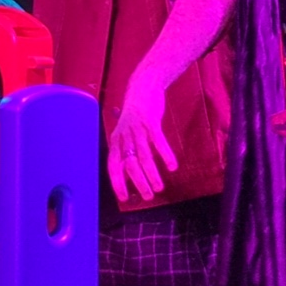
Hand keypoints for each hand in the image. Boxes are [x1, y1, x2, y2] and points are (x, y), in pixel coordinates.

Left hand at [107, 68, 177, 203]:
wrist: (143, 87)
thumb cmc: (134, 116)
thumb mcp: (125, 134)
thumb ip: (126, 152)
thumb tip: (128, 177)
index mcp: (116, 141)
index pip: (113, 166)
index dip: (118, 183)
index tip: (125, 198)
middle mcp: (124, 137)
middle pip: (129, 165)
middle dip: (138, 183)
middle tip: (148, 197)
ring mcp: (137, 130)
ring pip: (143, 156)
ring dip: (152, 174)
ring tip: (159, 187)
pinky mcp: (151, 123)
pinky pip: (158, 142)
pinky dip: (165, 155)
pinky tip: (172, 167)